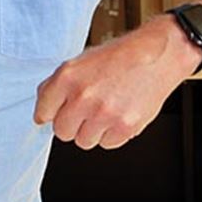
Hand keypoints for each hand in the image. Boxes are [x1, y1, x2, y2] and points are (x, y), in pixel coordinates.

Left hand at [35, 15, 197, 149]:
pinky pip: (107, 144)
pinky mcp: (125, 127)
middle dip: (73, 124)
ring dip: (93, 131)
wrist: (158, 56)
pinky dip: (112, 134)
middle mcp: (84, 96)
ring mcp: (104, 114)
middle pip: (62, 132)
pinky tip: (119, 114)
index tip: (57, 114)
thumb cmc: (122, 57)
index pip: (43, 112)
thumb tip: (44, 110)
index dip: (51, 113)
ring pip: (84, 141)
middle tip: (87, 111)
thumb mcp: (83, 61)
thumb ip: (59, 85)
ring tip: (106, 111)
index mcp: (68, 77)